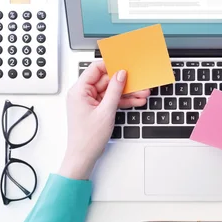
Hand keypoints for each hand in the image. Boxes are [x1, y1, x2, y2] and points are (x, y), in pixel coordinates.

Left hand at [59, 62, 149, 179]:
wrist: (83, 156)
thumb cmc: (87, 138)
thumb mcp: (106, 112)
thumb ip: (115, 91)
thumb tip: (121, 74)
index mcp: (79, 91)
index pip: (95, 69)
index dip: (111, 65)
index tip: (125, 65)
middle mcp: (83, 94)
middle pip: (106, 81)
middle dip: (124, 82)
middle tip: (139, 82)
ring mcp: (90, 102)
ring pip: (111, 91)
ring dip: (127, 92)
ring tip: (142, 93)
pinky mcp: (96, 109)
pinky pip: (111, 100)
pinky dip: (122, 101)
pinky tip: (136, 100)